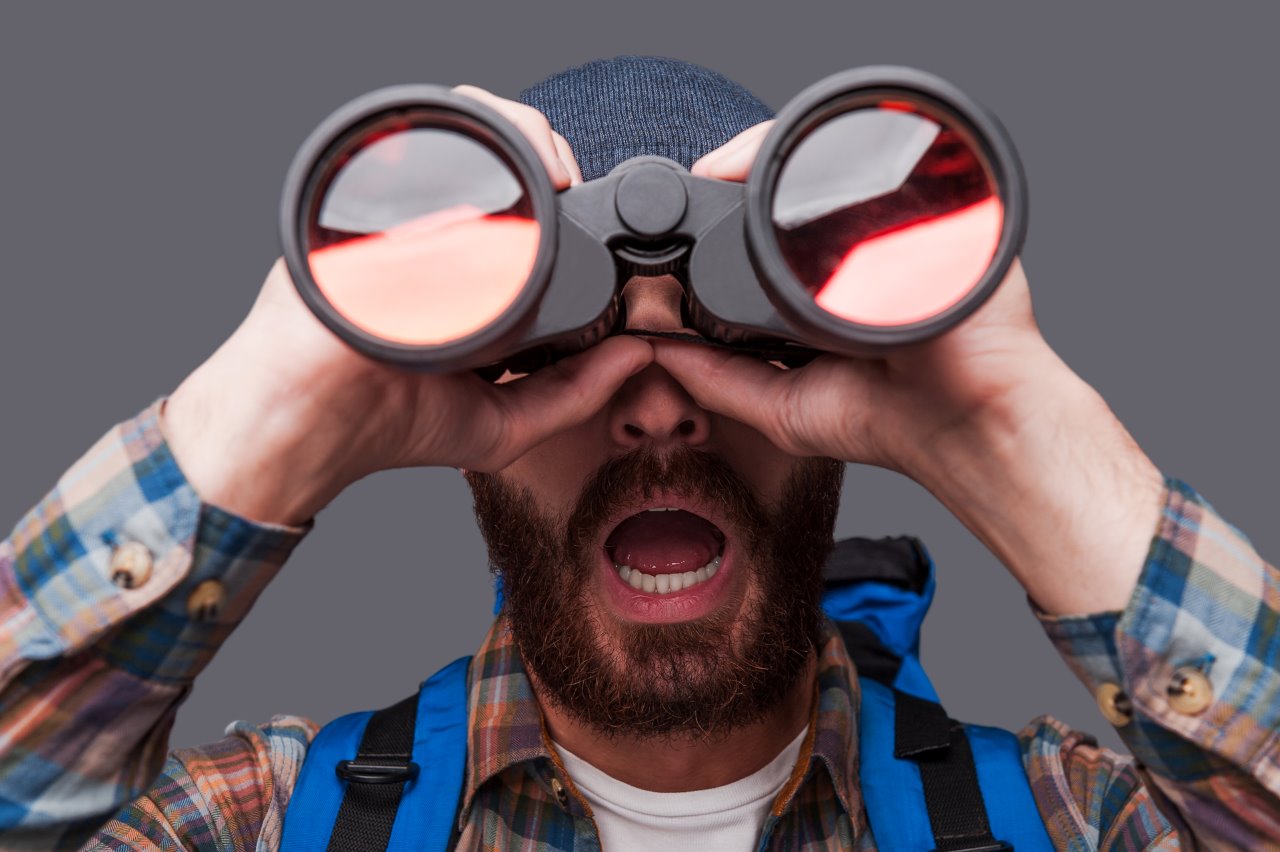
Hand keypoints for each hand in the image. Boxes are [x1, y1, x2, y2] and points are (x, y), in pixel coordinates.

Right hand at [163, 88, 648, 527]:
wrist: (302, 421)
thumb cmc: (391, 426)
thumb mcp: (505, 424)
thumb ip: (575, 394)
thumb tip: (639, 355)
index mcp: (475, 286)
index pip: (534, 229)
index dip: (576, 215)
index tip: (610, 228)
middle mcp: (442, 246)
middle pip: (507, 176)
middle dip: (554, 166)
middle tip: (579, 187)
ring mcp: (405, 220)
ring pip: (474, 147)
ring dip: (524, 140)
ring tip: (558, 173)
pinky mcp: (373, 201)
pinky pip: (430, 144)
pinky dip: (479, 129)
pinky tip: (519, 155)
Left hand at [659, 123, 1165, 614]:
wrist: (973, 418)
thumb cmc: (895, 422)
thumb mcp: (781, 407)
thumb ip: (717, 379)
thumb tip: (657, 351)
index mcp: (819, 290)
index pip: (760, 242)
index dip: (715, 231)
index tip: (673, 234)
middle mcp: (854, 252)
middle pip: (784, 197)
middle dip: (735, 191)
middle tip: (692, 197)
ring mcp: (893, 224)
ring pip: (819, 170)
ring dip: (766, 168)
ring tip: (722, 179)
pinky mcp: (928, 202)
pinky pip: (867, 160)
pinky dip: (816, 157)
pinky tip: (775, 170)